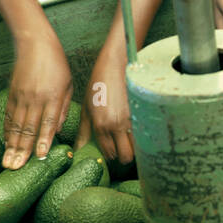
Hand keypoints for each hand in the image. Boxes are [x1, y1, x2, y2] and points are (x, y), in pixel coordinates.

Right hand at [3, 31, 72, 167]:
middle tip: (15, 168)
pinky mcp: (12, 93)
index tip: (39, 157)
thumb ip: (64, 109)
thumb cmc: (57, 64)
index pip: (48, 122)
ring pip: (16, 125)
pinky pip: (8, 116)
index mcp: (53, 96)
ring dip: (11, 146)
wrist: (35, 43)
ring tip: (7, 162)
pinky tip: (6, 143)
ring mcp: (22, 96)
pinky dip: (7, 131)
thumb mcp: (68, 85)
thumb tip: (58, 130)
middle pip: (29, 128)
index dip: (43, 141)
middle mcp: (36, 98)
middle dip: (22, 151)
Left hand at [84, 41, 134, 165]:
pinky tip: (136, 132)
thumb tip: (77, 149)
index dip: (110, 156)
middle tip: (121, 151)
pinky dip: (141, 137)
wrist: (116, 65)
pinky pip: (145, 134)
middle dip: (124, 157)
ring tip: (129, 142)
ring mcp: (132, 119)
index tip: (110, 153)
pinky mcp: (143, 112)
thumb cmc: (98, 84)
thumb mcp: (86, 108)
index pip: (109, 153)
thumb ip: (83, 131)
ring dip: (134, 148)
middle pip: (126, 156)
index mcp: (101, 125)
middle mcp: (117, 125)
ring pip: (138, 148)